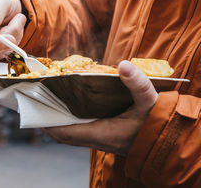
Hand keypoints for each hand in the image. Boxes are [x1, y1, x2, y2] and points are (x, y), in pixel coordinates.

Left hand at [42, 61, 157, 155]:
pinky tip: (68, 106)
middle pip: (63, 134)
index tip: (35, 110)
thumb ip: (138, 83)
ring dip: (57, 121)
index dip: (47, 123)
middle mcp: (98, 139)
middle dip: (47, 120)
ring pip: (70, 133)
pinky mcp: (104, 137)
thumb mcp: (150, 100)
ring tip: (46, 102)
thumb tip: (124, 65)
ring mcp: (100, 139)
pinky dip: (69, 121)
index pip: (65, 132)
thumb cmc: (158, 121)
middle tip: (36, 102)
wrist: (169, 139)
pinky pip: (79, 131)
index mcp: (103, 133)